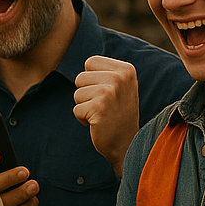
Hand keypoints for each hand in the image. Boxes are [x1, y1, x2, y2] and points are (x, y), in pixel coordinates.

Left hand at [74, 56, 139, 176]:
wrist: (128, 144)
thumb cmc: (118, 114)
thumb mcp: (119, 86)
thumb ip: (106, 71)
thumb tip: (86, 61)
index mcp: (126, 69)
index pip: (90, 62)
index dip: (92, 79)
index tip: (107, 93)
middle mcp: (119, 78)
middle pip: (80, 77)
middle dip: (86, 94)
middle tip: (104, 106)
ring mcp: (109, 92)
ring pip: (77, 94)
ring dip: (85, 106)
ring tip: (102, 114)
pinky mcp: (99, 108)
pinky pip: (76, 109)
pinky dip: (83, 119)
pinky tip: (99, 123)